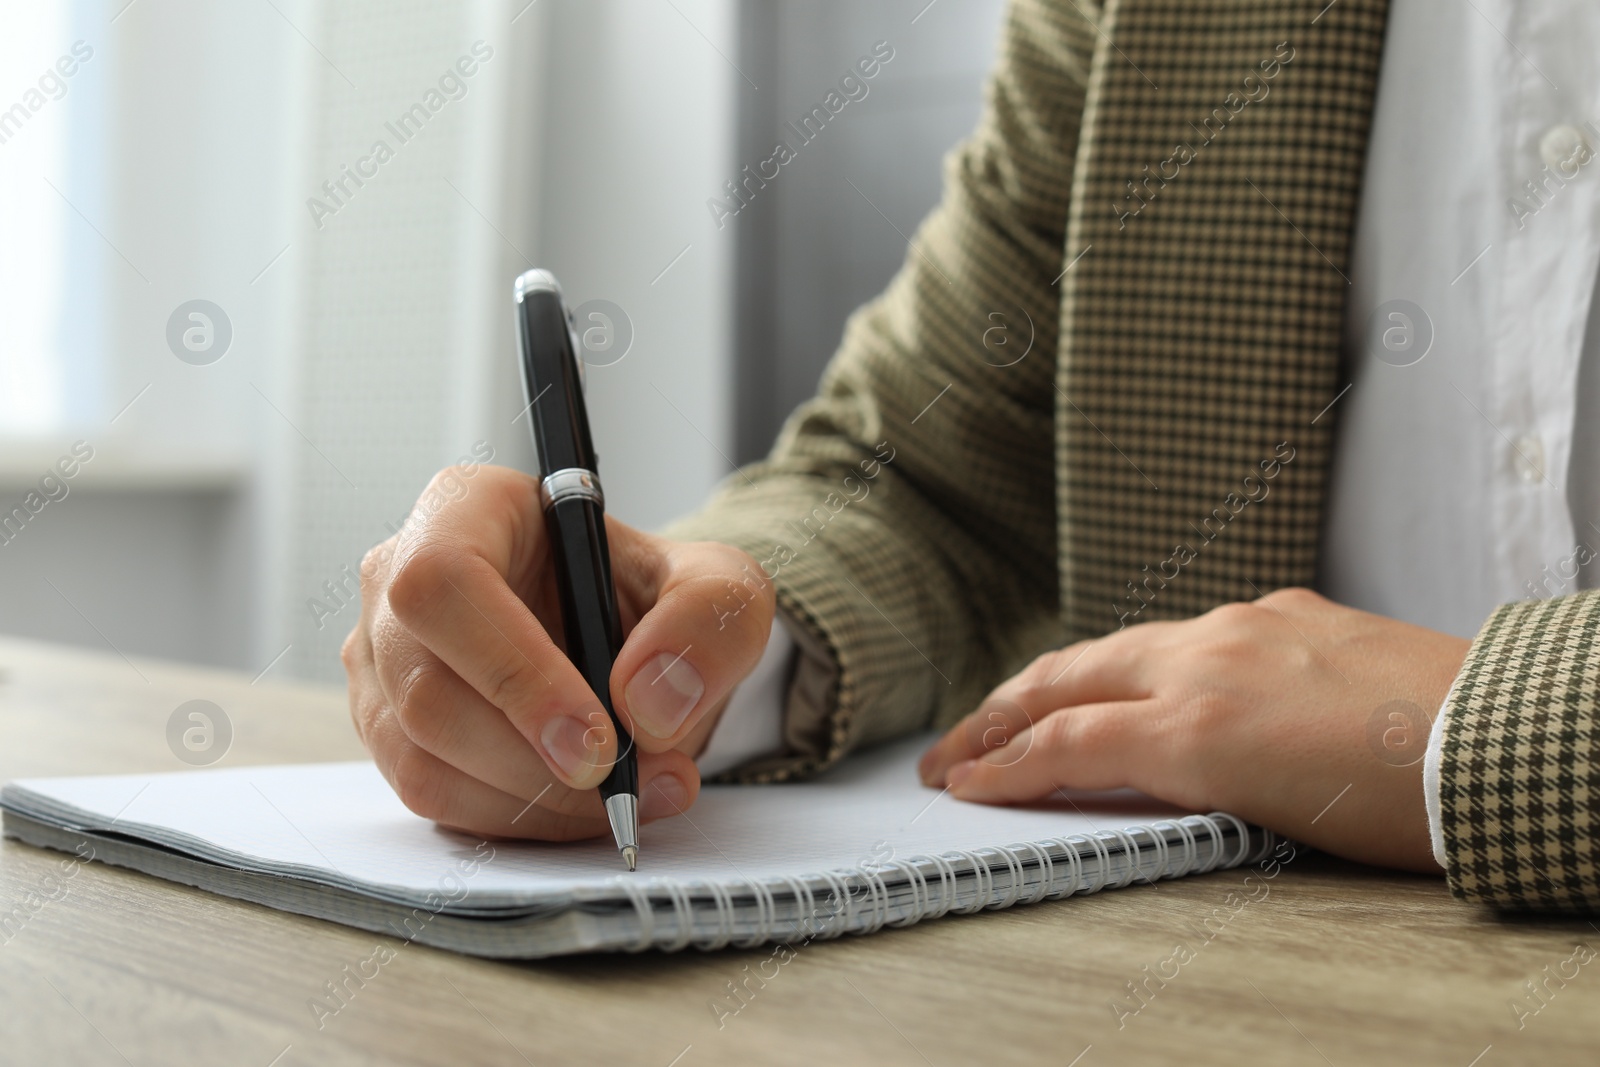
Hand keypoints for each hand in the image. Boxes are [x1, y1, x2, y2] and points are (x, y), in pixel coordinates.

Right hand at [342, 464, 774, 839]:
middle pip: (428, 689)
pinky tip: (584, 805)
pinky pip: (435, 799)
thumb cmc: (659, 600)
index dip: (515, 671)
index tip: (599, 740)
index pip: (445, 582)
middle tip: (629, 783)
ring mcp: (382, 661)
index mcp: (468, 508)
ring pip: (424, 758)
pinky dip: (518, 819)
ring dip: (534, 800)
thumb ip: (706, 623)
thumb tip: (649, 703)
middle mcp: (399, 579)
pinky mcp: (389, 732)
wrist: (638, 650)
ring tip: (631, 793)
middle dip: (536, 759)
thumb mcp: (721, 588)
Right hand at [918, 588, 1470, 872]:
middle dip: (993, 715)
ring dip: (1058, 682)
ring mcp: (1244, 626)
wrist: (1507, 735)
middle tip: (950, 745)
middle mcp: (1205, 660)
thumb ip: (1180, 786)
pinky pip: (1186, 631)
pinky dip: (1138, 662)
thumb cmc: (1408, 801)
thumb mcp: (1271, 819)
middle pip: (1064, 679)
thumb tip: (1122, 777)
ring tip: (1023, 708)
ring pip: (1119, 647)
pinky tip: (1143, 679)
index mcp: (1197, 725)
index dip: (998, 767)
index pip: (1064, 745)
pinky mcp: (1286, 611)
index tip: (956, 782)